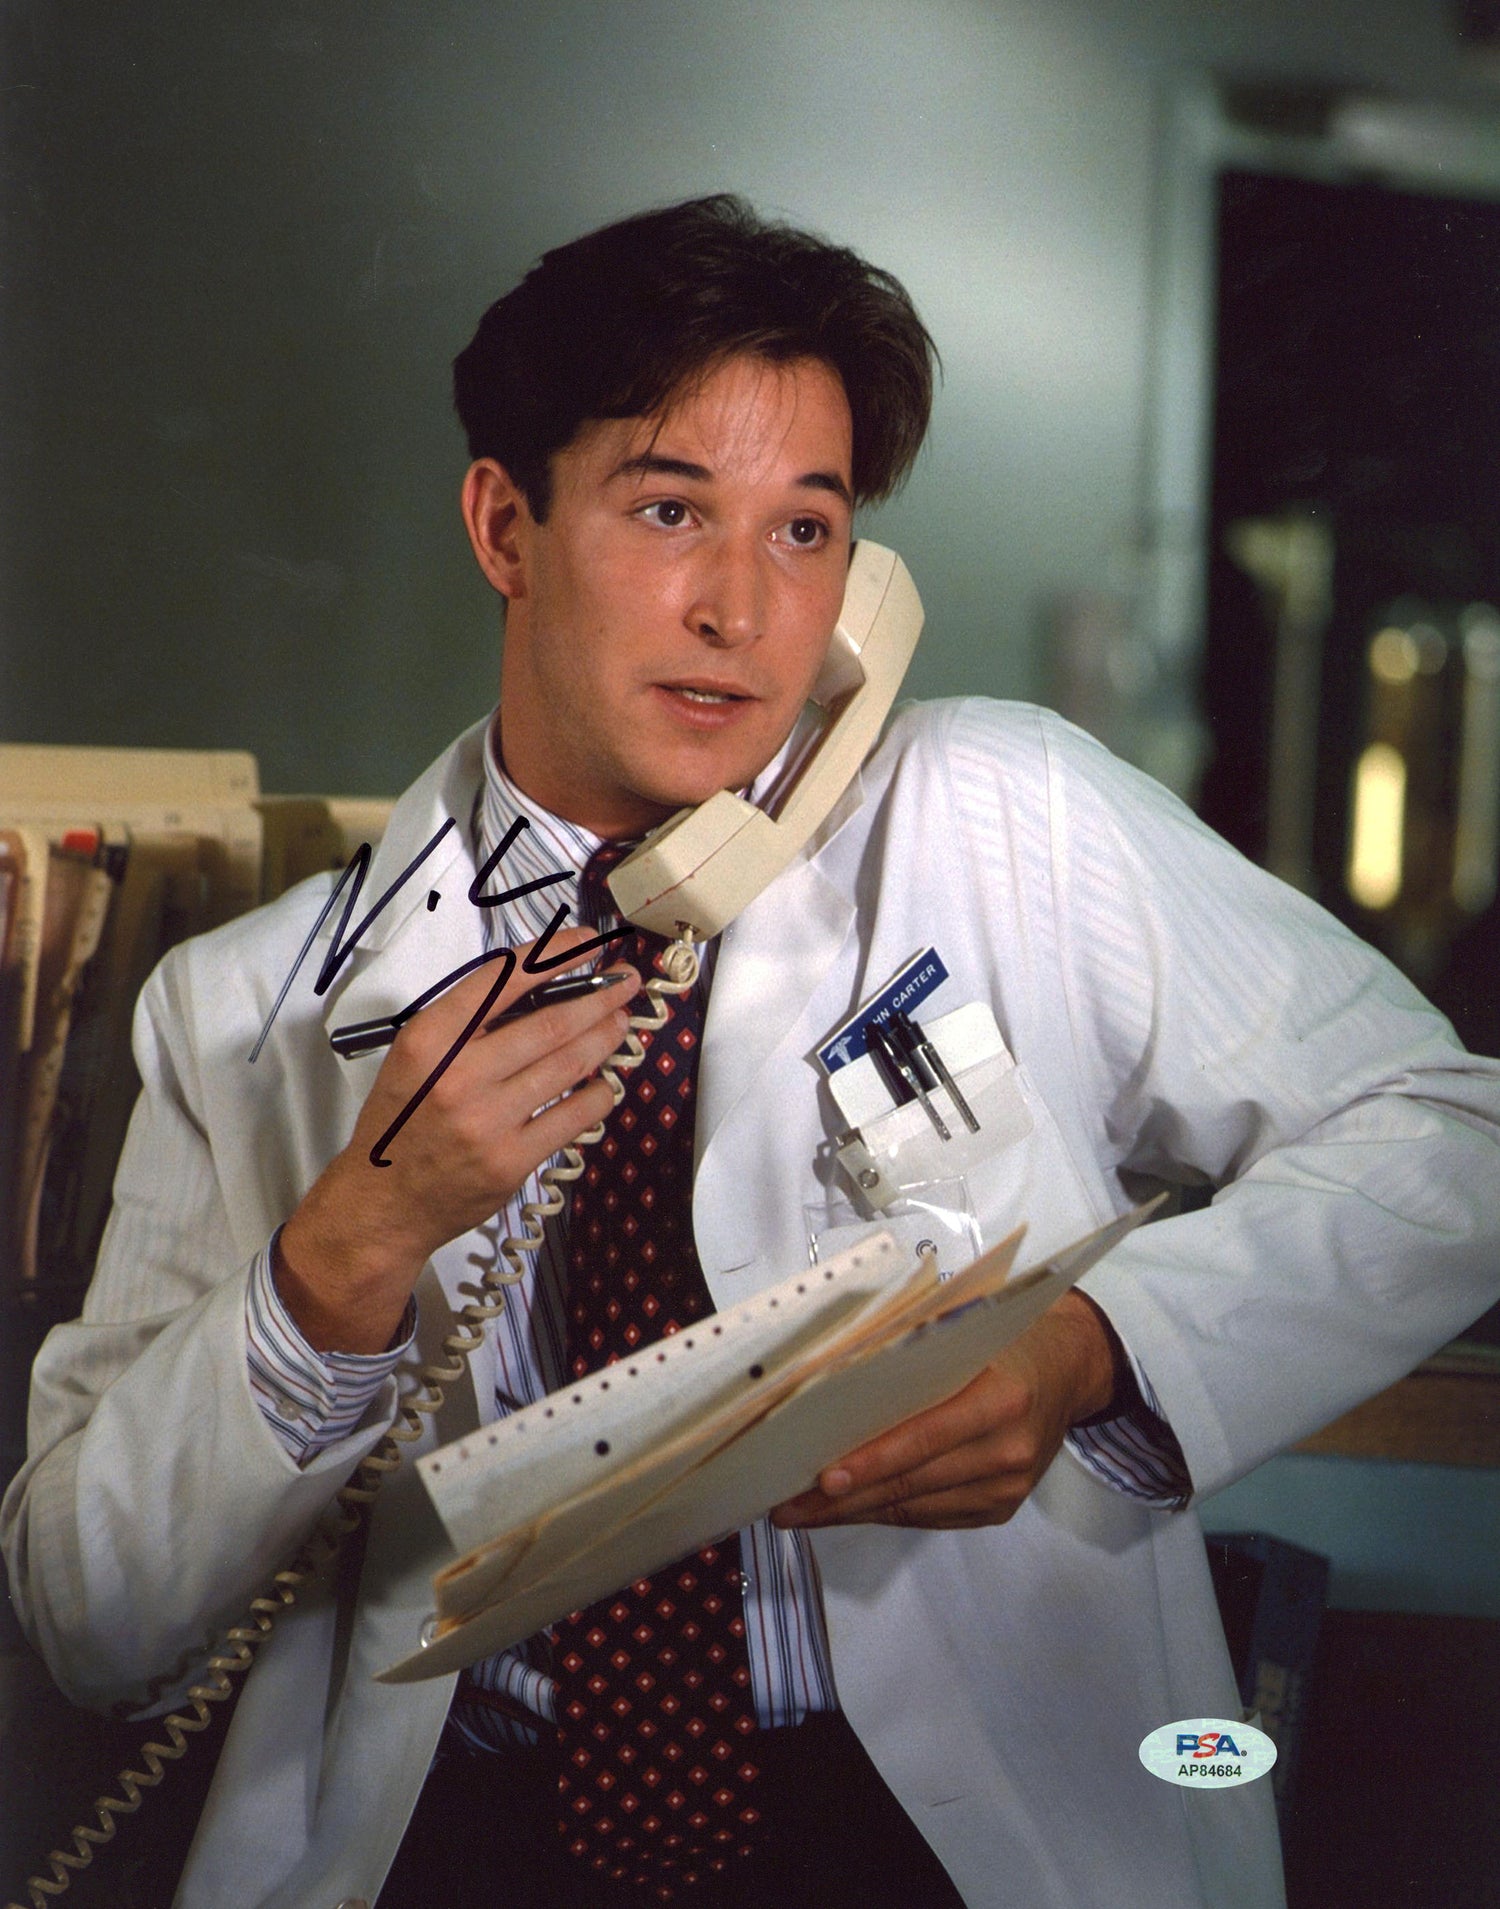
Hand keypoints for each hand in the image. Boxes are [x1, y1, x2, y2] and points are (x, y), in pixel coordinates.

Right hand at [276, 929, 636, 1351]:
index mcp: (430, 1040)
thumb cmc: (403, 1120)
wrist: (383, 1202)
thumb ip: (469, 1023)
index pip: (503, 979)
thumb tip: (546, 988)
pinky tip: (605, 1082)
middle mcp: (458, 1076)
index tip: (589, 942)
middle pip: (551, 1024)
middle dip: (600, 999)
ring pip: (570, 1066)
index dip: (555, 955)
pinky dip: (599, 1093)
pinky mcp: (512, 1161)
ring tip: (621, 1023)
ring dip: (606, 1039)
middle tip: (625, 985)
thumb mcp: (418, 1057)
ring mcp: (488, 1121)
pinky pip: (575, 1116)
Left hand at [771, 1291, 1116, 1530]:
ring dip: (855, 1511)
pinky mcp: (1001, 1508)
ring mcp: (1008, 1486)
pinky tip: (849, 1507)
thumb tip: (831, 1380)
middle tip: (788, 1506)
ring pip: (916, 1506)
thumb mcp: (964, 1330)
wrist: (1066, 1368)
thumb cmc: (1002, 1338)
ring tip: (802, 1512)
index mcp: (1002, 1396)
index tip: (822, 1479)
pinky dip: (886, 1511)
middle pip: (913, 1482)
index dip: (873, 1461)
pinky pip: (932, 1516)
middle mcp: (1009, 1449)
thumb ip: (912, 1356)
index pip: (926, 1437)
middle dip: (844, 1498)